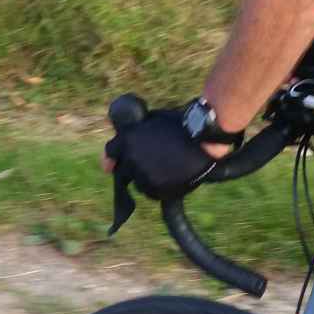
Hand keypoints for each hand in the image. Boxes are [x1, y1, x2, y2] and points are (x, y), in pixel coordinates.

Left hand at [103, 108, 219, 201]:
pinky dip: (159, 187)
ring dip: (147, 178)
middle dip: (135, 166)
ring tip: (167, 167)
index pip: (110, 152)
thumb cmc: (181, 126)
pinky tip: (172, 176)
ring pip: (139, 183)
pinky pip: (152, 192)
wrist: (203, 141)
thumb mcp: (153, 121)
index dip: (111, 159)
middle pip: (126, 169)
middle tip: (154, 160)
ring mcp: (144, 177)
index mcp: (128, 141)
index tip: (111, 165)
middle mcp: (132, 160)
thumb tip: (122, 142)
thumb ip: (135, 132)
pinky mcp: (157, 191)